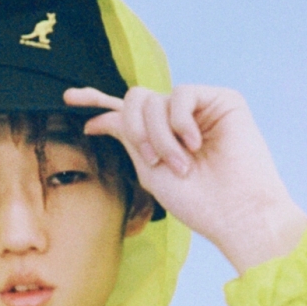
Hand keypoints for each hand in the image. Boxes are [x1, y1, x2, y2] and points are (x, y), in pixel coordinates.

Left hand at [65, 85, 306, 271]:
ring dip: (159, 136)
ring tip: (181, 164)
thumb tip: (98, 119)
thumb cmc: (196, 201)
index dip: (98, 100)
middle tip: (152, 160)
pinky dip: (180, 121)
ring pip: (155, 100)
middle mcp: (178, 121)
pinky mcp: (222, 100)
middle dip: (135, 128)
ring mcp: (200, 109)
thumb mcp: (149, 169)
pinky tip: (193, 143)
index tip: (70, 98)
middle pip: (136, 100)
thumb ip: (128, 138)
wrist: (235, 211)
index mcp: (160, 139)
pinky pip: (181, 94)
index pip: (126, 112)